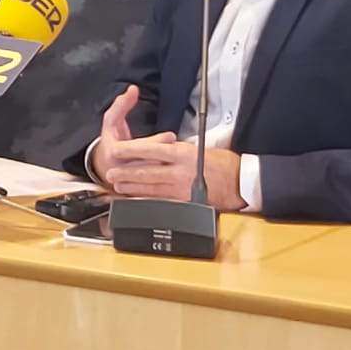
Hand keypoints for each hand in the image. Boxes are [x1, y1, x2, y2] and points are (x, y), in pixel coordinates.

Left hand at [99, 137, 243, 211]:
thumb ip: (179, 150)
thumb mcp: (200, 148)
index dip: (131, 151)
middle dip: (126, 173)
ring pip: (151, 188)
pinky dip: (147, 200)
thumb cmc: (224, 163)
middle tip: (110, 173)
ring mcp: (182, 188)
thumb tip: (163, 148)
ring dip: (133, 187)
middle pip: (147, 171)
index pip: (151, 150)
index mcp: (183, 153)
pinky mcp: (185, 202)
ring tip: (118, 186)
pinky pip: (162, 201)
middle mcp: (180, 171)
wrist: (241, 182)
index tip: (117, 151)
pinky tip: (137, 201)